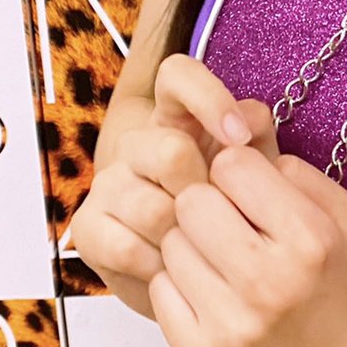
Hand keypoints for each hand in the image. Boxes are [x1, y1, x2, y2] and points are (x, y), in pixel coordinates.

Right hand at [71, 54, 280, 314]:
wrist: (199, 272)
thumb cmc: (231, 211)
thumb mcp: (254, 174)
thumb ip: (258, 142)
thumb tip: (250, 123)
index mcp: (177, 117)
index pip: (178, 74)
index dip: (209, 97)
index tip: (240, 139)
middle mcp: (137, 143)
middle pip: (169, 150)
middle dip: (205, 192)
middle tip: (224, 217)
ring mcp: (108, 183)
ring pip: (152, 208)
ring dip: (188, 237)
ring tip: (205, 250)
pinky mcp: (88, 227)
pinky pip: (129, 248)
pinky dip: (162, 266)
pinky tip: (177, 270)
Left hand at [149, 139, 346, 346]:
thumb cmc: (334, 282)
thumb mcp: (341, 215)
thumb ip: (294, 169)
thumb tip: (235, 143)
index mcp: (308, 240)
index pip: (233, 165)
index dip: (236, 169)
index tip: (247, 188)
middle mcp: (268, 283)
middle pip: (191, 202)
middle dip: (205, 203)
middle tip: (225, 221)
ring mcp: (231, 326)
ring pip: (170, 245)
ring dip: (190, 245)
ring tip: (221, 261)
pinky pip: (159, 291)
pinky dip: (179, 286)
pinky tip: (210, 294)